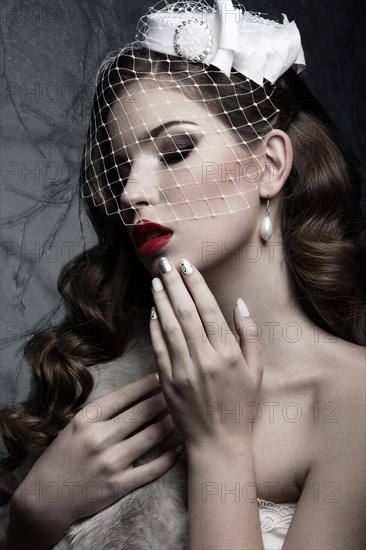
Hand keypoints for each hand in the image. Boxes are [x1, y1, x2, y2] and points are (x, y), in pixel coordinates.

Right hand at [12, 373, 179, 534]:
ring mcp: (111, 462)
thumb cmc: (61, 457)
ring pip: (152, 436)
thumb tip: (134, 397)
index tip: (159, 378)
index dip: (146, 385)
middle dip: (163, 400)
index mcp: (87, 419)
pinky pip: (152, 468)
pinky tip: (178, 447)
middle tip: (177, 393)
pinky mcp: (119, 484)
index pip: (124, 395)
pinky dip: (169, 457)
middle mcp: (99, 438)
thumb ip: (100, 413)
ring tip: (181, 416)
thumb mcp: (74, 427)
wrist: (45, 498)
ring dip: (170, 424)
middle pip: (142, 412)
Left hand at [150, 257, 262, 454]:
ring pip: (168, 326)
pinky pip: (158, 348)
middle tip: (165, 263)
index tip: (187, 266)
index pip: (208, 309)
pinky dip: (154, 327)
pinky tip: (152, 311)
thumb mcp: (255, 370)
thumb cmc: (240, 405)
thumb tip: (238, 304)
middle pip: (185, 312)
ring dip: (161, 300)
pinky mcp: (167, 381)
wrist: (218, 442)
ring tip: (156, 280)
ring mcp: (183, 370)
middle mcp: (204, 358)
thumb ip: (249, 334)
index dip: (195, 284)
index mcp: (227, 353)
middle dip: (174, 284)